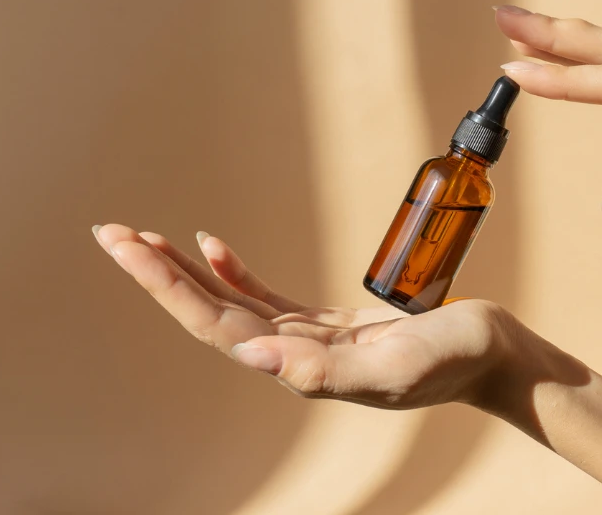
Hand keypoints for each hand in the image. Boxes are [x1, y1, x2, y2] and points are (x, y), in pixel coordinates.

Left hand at [92, 224, 515, 408]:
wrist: (490, 357)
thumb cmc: (455, 361)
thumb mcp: (398, 366)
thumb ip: (328, 369)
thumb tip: (253, 356)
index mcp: (302, 367)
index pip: (217, 324)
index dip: (169, 287)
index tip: (129, 247)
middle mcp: (294, 356)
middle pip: (210, 310)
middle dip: (158, 273)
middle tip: (111, 231)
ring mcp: (308, 339)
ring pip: (230, 302)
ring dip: (186, 272)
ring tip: (144, 238)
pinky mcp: (327, 324)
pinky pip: (265, 296)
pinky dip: (234, 271)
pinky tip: (212, 247)